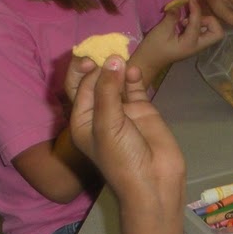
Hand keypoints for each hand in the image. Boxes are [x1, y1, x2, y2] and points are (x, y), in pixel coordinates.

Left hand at [68, 57, 183, 206]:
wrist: (154, 182)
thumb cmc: (121, 158)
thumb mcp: (106, 125)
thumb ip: (108, 91)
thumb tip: (113, 60)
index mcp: (82, 120)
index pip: (77, 88)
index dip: (81, 71)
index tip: (89, 58)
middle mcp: (100, 113)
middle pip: (95, 81)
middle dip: (99, 65)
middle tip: (107, 52)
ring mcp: (122, 110)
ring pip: (116, 81)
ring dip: (117, 68)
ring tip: (121, 58)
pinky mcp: (142, 109)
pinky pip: (135, 87)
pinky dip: (134, 77)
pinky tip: (134, 70)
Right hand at [133, 0, 224, 80]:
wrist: (149, 61)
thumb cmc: (153, 48)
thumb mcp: (161, 30)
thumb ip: (172, 16)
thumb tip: (178, 4)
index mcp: (190, 44)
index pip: (198, 23)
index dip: (195, 8)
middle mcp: (198, 46)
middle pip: (217, 32)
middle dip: (208, 20)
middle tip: (192, 16)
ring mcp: (197, 45)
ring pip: (212, 31)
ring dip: (202, 21)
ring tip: (184, 20)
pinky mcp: (193, 42)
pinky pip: (202, 31)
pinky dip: (197, 23)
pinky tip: (183, 22)